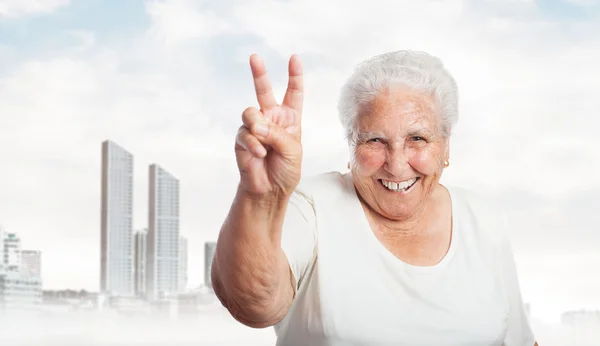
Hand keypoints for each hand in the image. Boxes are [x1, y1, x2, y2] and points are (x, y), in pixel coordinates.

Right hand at [235, 54, 303, 197]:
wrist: (269, 190)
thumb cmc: (286, 170)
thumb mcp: (292, 149)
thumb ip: (277, 133)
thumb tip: (255, 125)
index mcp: (289, 118)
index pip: (293, 93)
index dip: (294, 76)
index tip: (294, 58)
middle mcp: (271, 118)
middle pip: (264, 91)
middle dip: (259, 73)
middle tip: (254, 57)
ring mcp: (255, 127)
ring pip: (250, 113)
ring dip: (258, 128)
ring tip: (264, 142)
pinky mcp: (242, 138)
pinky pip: (245, 133)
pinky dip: (254, 145)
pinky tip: (260, 154)